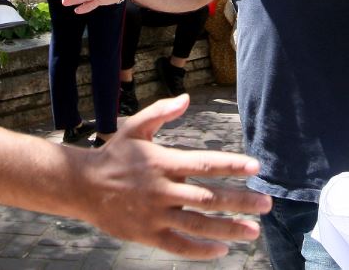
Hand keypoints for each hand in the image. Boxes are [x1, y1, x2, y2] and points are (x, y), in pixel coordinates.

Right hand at [81, 94, 269, 257]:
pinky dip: (201, 250)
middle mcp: (163, 189)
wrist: (82, 185)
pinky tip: (222, 249)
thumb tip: (187, 98)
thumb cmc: (113, 154)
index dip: (232, 165)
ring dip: (229, 229)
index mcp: (163, 162)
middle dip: (241, 201)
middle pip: (209, 198)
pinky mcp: (148, 234)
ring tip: (253, 231)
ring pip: (199, 225)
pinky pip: (179, 245)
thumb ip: (161, 112)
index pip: (205, 163)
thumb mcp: (135, 128)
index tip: (256, 167)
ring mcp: (156, 214)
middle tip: (267, 203)